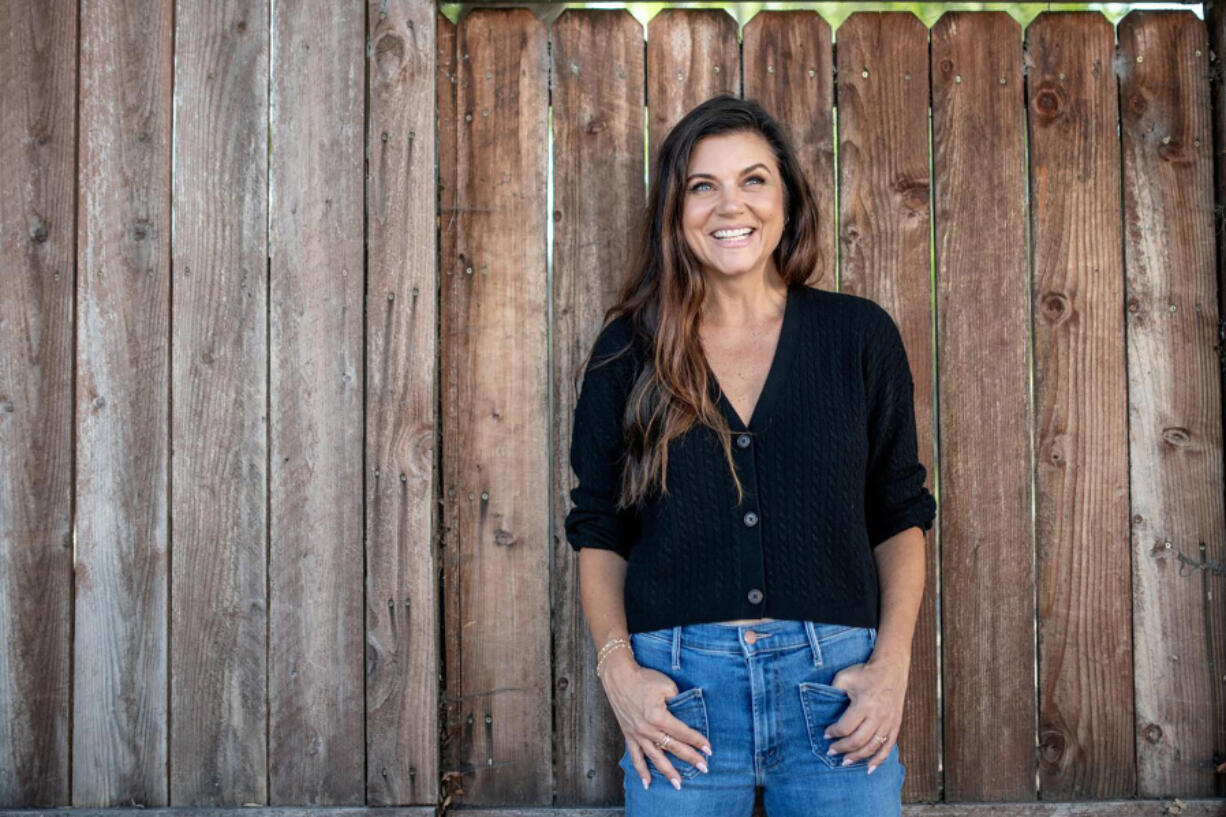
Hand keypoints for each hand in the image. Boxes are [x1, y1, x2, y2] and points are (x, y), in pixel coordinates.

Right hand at [600, 650, 712, 790]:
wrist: (619, 677)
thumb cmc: (644, 679)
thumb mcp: (666, 685)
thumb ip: (678, 701)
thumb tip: (686, 714)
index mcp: (659, 717)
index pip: (683, 732)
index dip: (697, 741)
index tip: (709, 750)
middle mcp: (648, 729)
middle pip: (673, 747)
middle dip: (690, 758)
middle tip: (704, 768)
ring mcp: (638, 734)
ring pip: (655, 758)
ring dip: (668, 772)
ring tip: (679, 785)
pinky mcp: (629, 735)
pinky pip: (635, 757)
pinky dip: (641, 771)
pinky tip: (647, 784)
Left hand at [822, 654, 909, 773]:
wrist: (891, 668)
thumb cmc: (865, 672)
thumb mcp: (844, 677)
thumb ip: (832, 692)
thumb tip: (822, 708)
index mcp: (864, 704)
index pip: (845, 727)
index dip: (833, 733)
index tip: (825, 734)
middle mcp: (878, 716)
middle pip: (858, 740)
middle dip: (842, 748)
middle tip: (831, 751)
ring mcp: (889, 722)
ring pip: (872, 747)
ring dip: (857, 757)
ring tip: (845, 761)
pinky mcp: (896, 724)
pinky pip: (888, 747)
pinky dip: (879, 759)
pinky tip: (869, 768)